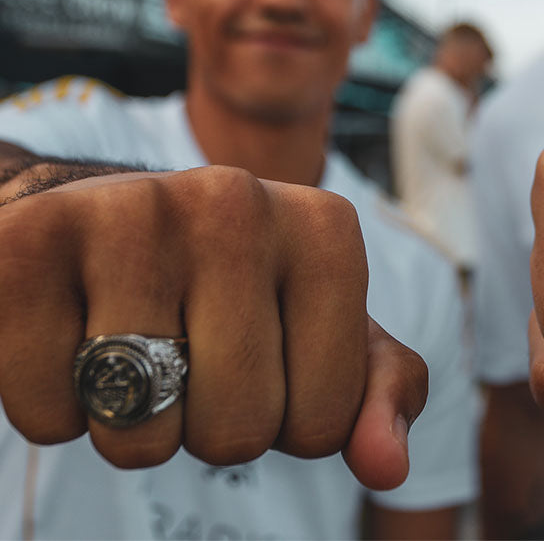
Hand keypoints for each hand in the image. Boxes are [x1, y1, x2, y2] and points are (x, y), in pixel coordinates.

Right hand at [0, 166, 426, 487]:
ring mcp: (132, 211)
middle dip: (208, 424)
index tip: (261, 358)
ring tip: (132, 342)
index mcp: (323, 226)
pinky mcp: (31, 243)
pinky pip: (48, 418)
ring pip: (144, 434)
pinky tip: (69, 333)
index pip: (325, 421)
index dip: (287, 419)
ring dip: (134, 425)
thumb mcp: (320, 327)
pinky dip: (54, 408)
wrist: (104, 221)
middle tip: (188, 353)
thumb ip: (375, 390)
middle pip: (238, 431)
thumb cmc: (230, 289)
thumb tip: (387, 464)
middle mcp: (236, 200)